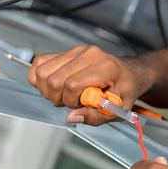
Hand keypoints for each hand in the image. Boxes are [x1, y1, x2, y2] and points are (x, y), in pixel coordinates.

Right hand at [28, 45, 143, 125]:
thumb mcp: (117, 110)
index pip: (73, 85)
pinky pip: (40, 63)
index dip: (71, 101)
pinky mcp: (66, 51)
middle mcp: (90, 55)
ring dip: (48, 89)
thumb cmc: (124, 91)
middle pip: (54, 79)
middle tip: (71, 102)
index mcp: (106, 68)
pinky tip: (54, 87)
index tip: (80, 106)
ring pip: (43, 71)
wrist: (128, 74)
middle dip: (58, 98)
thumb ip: (94, 116)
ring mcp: (76, 51)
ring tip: (64, 95)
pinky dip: (40, 79)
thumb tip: (71, 117)